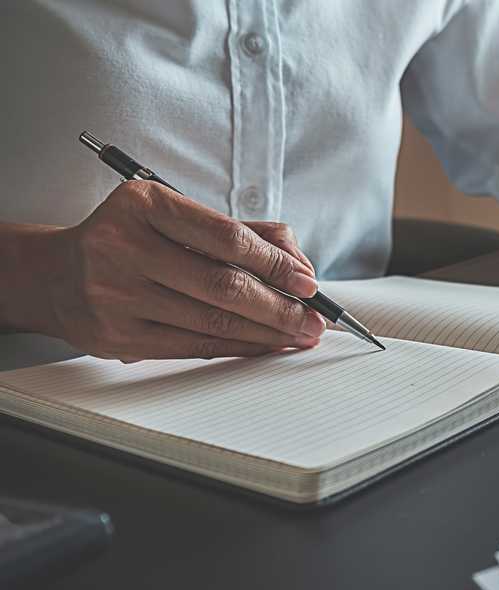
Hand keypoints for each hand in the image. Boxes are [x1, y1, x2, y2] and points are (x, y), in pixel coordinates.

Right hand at [34, 181, 325, 361]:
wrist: (57, 275)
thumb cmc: (132, 239)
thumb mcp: (176, 216)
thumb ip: (241, 231)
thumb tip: (298, 262)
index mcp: (144, 205)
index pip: (227, 238)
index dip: (275, 263)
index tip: (308, 282)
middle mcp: (124, 247)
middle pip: (223, 285)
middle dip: (280, 307)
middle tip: (315, 319)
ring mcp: (117, 295)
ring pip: (212, 321)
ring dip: (267, 333)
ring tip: (299, 335)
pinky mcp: (118, 336)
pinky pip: (194, 346)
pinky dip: (238, 347)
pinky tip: (265, 346)